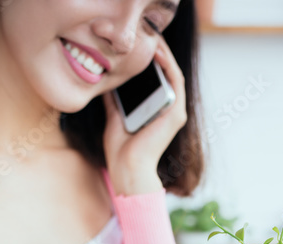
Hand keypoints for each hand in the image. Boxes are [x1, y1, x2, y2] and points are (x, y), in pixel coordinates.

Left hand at [102, 32, 186, 195]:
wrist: (127, 169)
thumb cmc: (121, 151)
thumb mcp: (114, 118)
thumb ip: (114, 101)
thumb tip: (106, 83)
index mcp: (157, 113)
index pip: (157, 80)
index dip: (149, 61)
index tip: (136, 46)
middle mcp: (170, 111)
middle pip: (166, 74)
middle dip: (157, 52)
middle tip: (145, 35)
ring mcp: (175, 112)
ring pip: (173, 73)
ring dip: (164, 53)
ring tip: (152, 36)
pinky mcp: (176, 113)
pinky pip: (175, 81)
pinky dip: (168, 64)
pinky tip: (157, 51)